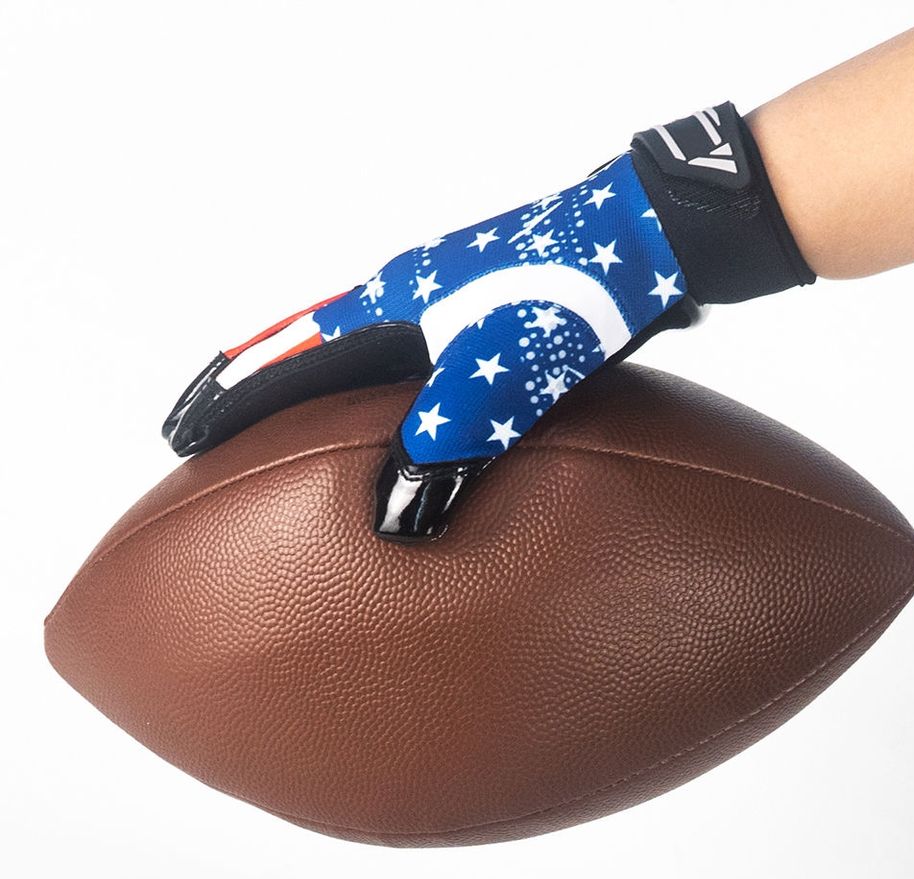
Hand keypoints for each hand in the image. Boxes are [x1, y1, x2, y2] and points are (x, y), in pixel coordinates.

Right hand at [162, 103, 810, 541]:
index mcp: (389, 305)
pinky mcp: (483, 311)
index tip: (181, 431)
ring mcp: (443, 300)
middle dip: (255, 387)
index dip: (231, 396)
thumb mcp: (500, 375)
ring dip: (314, 387)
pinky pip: (409, 357)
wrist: (648, 240)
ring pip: (356, 351)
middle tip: (212, 427)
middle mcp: (406, 297)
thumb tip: (390, 520)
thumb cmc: (571, 295)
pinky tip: (396, 413)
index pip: (284, 356)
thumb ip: (444, 445)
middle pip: (305, 345)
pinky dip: (381, 389)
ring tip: (285, 427)